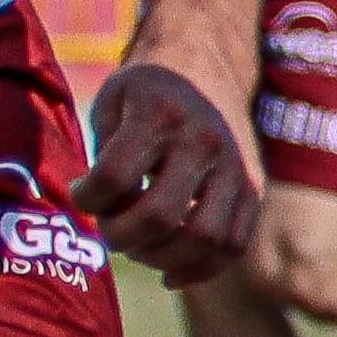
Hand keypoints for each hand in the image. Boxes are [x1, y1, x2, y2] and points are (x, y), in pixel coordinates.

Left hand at [74, 58, 258, 284]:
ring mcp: (236, 166)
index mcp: (160, 114)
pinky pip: (232, 246)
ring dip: (161, 258)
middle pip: (159, 216)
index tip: (82, 194)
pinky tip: (168, 273)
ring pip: (204, 239)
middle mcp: (204, 140)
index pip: (115, 177)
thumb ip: (104, 157)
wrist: (203, 63)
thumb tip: (102, 217)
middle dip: (121, 236)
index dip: (87, 199)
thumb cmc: (144, 92)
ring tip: (138, 248)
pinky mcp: (254, 188)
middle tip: (109, 230)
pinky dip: (198, 270)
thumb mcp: (112, 104)